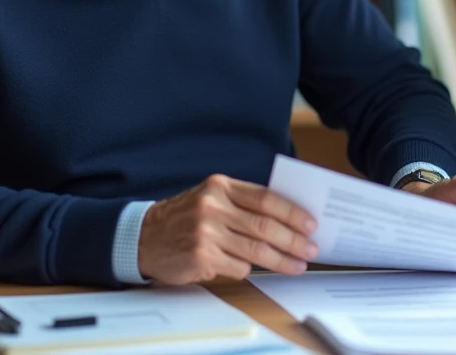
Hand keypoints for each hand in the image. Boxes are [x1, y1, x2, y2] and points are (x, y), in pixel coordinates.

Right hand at [138, 174, 318, 283]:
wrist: (144, 236)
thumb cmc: (185, 217)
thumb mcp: (211, 198)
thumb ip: (243, 203)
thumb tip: (288, 219)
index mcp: (220, 186)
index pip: (266, 198)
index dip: (293, 212)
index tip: (311, 224)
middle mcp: (213, 206)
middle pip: (265, 226)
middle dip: (294, 240)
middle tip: (311, 249)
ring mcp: (205, 232)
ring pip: (256, 250)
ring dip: (282, 260)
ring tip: (298, 265)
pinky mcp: (200, 256)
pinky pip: (237, 267)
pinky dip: (248, 269)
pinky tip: (254, 269)